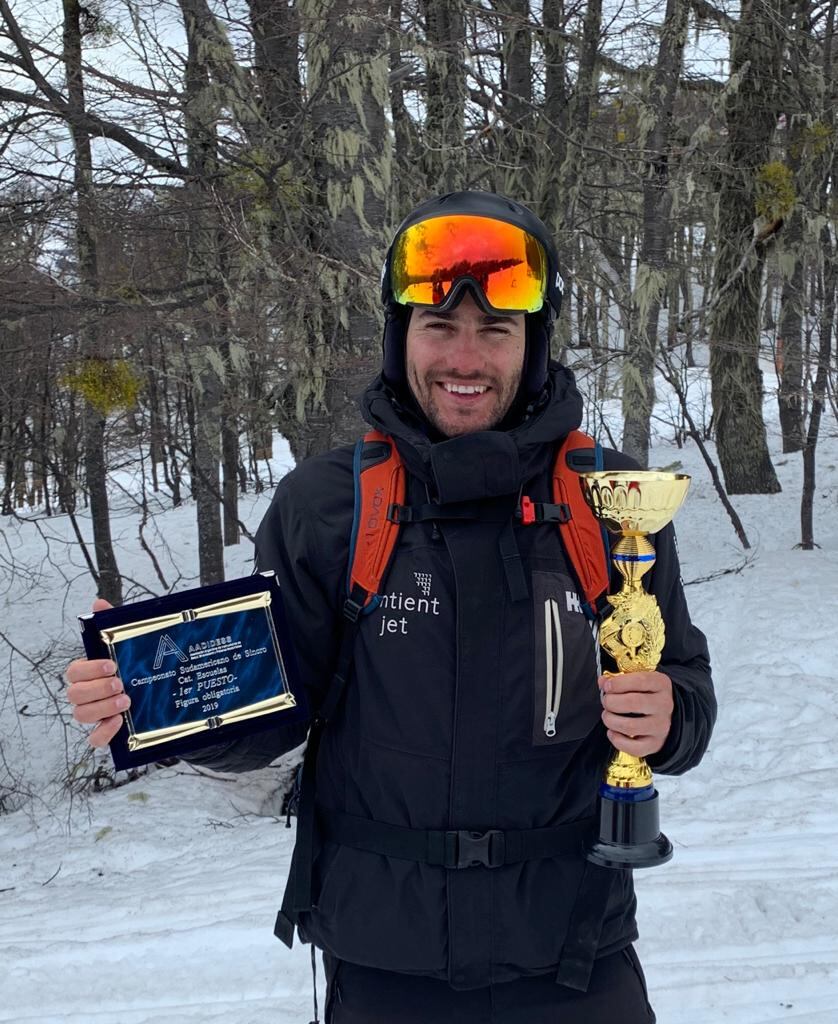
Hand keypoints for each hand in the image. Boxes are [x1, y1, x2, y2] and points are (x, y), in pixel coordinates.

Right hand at [65, 599, 128, 747]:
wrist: (165, 690)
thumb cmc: (138, 663)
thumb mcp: (129, 642)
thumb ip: (112, 623)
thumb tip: (97, 603)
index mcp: (90, 672)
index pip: (73, 671)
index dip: (88, 669)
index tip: (111, 665)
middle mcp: (88, 693)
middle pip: (74, 694)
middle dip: (96, 688)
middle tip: (120, 683)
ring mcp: (96, 713)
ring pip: (80, 714)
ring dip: (101, 707)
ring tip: (126, 700)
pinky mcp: (107, 731)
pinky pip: (94, 739)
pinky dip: (103, 733)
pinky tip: (119, 722)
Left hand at [599, 671, 673, 757]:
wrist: (669, 715)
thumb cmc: (648, 695)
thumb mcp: (639, 681)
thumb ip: (620, 679)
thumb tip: (603, 682)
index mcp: (661, 685)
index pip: (640, 681)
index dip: (619, 683)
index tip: (607, 686)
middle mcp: (664, 705)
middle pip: (633, 703)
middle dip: (611, 702)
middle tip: (606, 701)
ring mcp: (661, 726)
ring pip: (630, 726)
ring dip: (611, 720)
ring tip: (608, 716)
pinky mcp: (655, 744)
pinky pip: (634, 747)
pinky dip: (617, 740)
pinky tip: (613, 732)